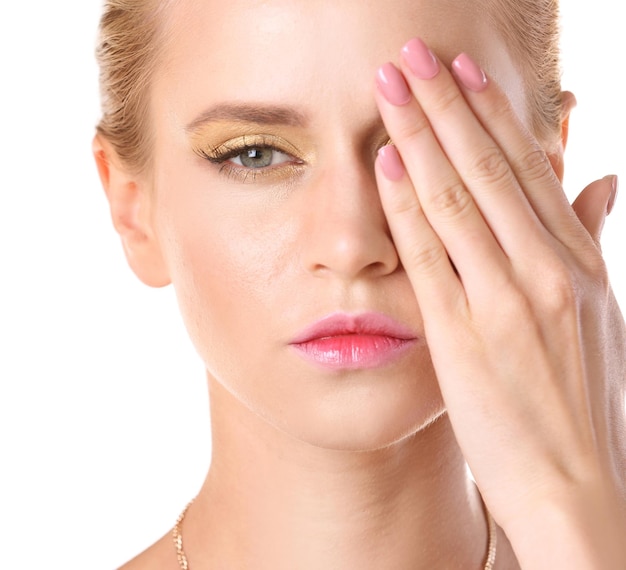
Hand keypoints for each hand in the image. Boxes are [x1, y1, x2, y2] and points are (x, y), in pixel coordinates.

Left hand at [373, 38, 625, 567]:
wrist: (582, 488)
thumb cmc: (580, 403)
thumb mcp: (600, 314)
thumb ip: (588, 244)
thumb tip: (598, 184)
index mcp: (578, 264)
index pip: (529, 170)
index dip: (493, 115)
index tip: (464, 73)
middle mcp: (548, 271)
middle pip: (490, 169)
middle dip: (450, 104)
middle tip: (415, 54)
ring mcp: (508, 301)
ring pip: (459, 199)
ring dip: (422, 135)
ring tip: (393, 86)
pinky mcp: (467, 336)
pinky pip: (431, 255)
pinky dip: (408, 204)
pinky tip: (387, 162)